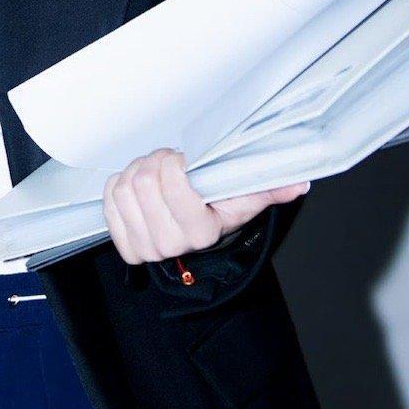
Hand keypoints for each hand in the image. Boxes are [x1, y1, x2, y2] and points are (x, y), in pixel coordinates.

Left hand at [101, 147, 310, 264]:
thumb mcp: (244, 199)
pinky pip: (109, 200)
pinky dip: (119, 184)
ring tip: (152, 173)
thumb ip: (269, 188)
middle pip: (142, 183)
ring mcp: (144, 247)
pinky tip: (136, 186)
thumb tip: (299, 182)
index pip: (170, 184)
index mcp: (200, 232)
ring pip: (123, 189)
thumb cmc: (217, 213)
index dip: (172, 163)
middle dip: (153, 162)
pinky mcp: (124, 244)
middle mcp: (170, 245)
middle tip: (166, 162)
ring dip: (135, 171)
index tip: (182, 161)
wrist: (196, 241)